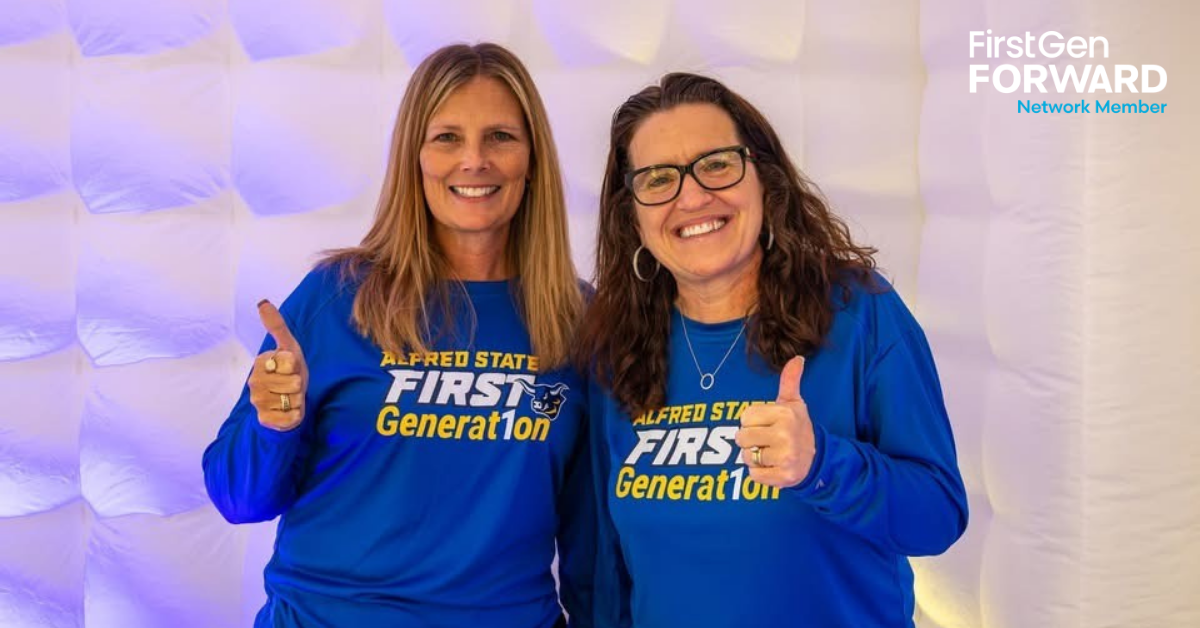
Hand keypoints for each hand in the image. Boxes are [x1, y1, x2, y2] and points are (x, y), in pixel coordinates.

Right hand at [248, 300, 307, 431]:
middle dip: (299, 384)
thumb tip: (262, 302)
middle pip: (293, 382)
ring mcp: (258, 402)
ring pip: (293, 399)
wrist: (286, 401)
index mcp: (260, 362)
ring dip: (297, 399)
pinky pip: (291, 416)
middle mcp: (254, 382)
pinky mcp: (265, 419)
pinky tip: (288, 410)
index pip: (289, 361)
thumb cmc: (289, 371)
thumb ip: (276, 326)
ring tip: (290, 396)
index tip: (291, 367)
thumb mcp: (288, 347)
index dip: (296, 366)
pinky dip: (295, 414)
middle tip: (292, 384)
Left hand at [736, 356, 815, 487]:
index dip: (752, 421)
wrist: (817, 458)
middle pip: (742, 437)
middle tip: (767, 440)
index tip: (766, 424)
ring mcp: (785, 457)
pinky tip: (773, 466)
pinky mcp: (784, 477)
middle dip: (750, 440)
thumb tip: (798, 358)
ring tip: (771, 454)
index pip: (745, 416)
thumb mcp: (794, 403)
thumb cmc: (798, 427)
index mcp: (785, 414)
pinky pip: (753, 475)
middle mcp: (785, 435)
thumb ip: (790, 381)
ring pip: (746, 457)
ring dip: (754, 458)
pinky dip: (760, 473)